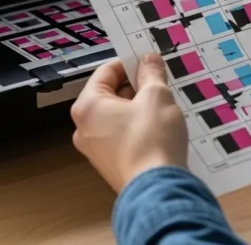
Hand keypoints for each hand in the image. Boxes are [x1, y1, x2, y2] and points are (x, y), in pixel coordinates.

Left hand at [70, 54, 187, 192]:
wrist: (158, 190)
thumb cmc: (151, 142)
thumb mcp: (157, 96)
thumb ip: (151, 73)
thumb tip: (148, 61)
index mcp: (88, 107)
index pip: (106, 71)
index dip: (130, 63)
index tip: (150, 61)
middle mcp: (85, 128)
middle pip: (111, 94)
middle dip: (137, 87)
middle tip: (161, 83)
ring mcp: (97, 149)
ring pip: (119, 116)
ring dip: (141, 108)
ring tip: (165, 106)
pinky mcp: (113, 164)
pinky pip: (124, 136)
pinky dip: (140, 128)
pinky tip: (161, 128)